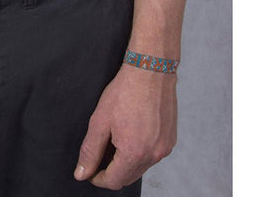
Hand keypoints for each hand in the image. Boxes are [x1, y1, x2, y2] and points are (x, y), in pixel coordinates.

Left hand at [73, 64, 176, 189]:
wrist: (151, 71)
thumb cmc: (126, 91)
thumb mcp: (100, 120)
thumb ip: (90, 150)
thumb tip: (82, 173)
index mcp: (134, 152)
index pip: (114, 180)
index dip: (98, 178)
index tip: (90, 171)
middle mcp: (153, 155)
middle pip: (128, 177)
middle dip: (112, 171)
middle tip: (100, 155)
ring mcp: (164, 148)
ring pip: (141, 167)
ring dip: (127, 162)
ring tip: (116, 140)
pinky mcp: (171, 140)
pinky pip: (152, 155)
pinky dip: (141, 152)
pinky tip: (132, 134)